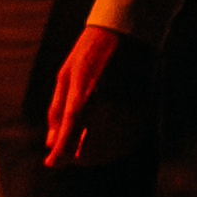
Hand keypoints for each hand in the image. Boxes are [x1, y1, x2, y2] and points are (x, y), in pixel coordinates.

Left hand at [44, 22, 153, 167]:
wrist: (128, 34)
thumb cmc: (90, 53)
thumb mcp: (65, 77)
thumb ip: (56, 112)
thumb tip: (50, 143)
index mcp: (84, 97)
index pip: (69, 139)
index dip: (59, 157)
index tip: (51, 162)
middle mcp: (109, 110)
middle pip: (89, 152)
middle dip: (74, 156)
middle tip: (65, 151)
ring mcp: (129, 114)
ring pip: (109, 153)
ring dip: (93, 154)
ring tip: (82, 144)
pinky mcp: (145, 115)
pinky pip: (127, 144)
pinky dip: (112, 148)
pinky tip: (102, 140)